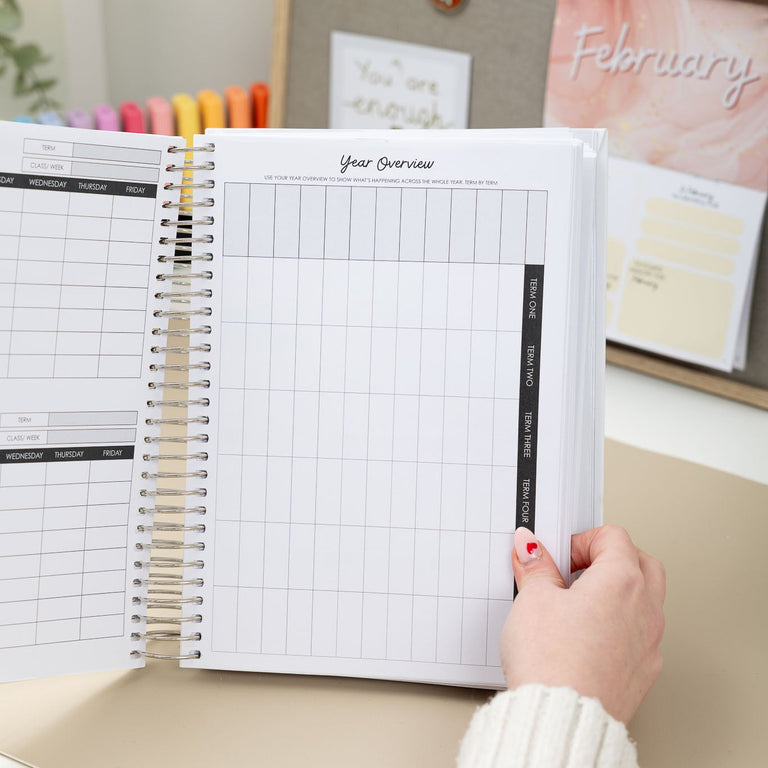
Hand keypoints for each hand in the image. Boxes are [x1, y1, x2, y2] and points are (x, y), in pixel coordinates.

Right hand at [500, 525, 664, 723]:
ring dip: (618, 593)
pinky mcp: (642, 673)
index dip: (582, 539)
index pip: (613, 537)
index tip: (559, 556)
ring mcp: (648, 644)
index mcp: (621, 581)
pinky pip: (639, 636)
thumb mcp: (533, 600)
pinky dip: (620, 626)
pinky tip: (589, 637)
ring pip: (646, 601)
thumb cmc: (552, 662)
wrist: (562, 719)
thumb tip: (531, 549)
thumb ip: (535, 567)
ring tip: (580, 603)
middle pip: (641, 563)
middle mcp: (644, 609)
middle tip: (578, 569)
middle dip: (611, 558)